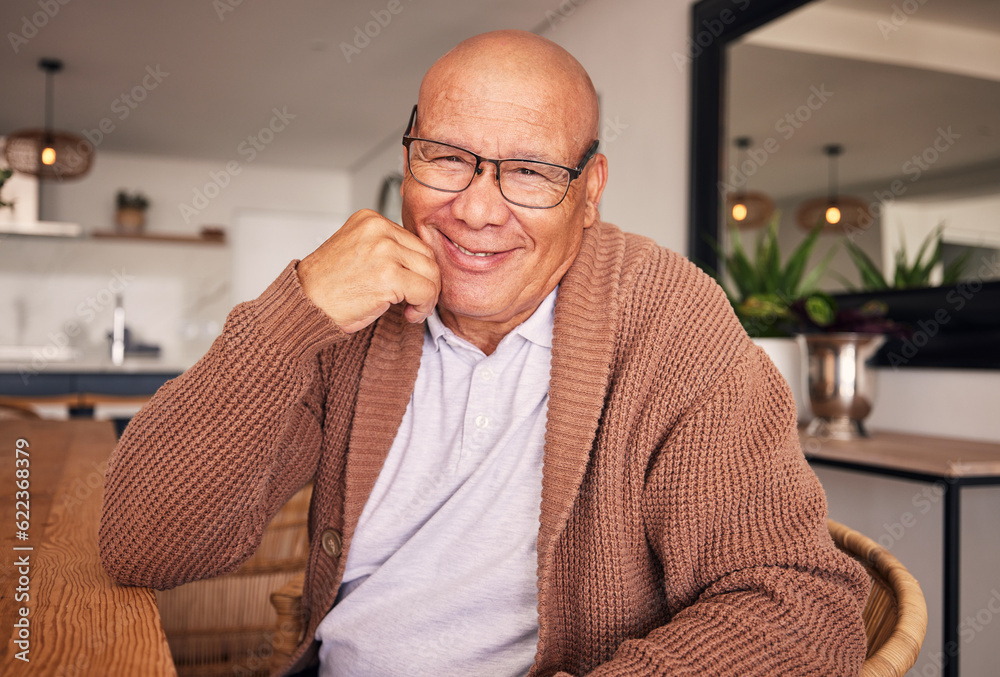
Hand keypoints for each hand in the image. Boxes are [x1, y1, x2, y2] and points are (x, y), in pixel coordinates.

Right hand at [297, 209, 439, 332]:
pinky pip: (426, 291)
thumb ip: (385, 248)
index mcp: (370, 220)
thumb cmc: (327, 286)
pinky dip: (423, 307)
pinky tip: (409, 314)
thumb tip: (419, 261)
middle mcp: (378, 229)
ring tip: (412, 308)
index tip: (411, 286)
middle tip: (415, 301)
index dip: (418, 268)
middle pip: (427, 255)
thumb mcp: (357, 251)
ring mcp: (384, 251)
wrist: (304, 305)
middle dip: (427, 282)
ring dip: (427, 296)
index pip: (414, 241)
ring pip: (431, 273)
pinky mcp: (389, 276)